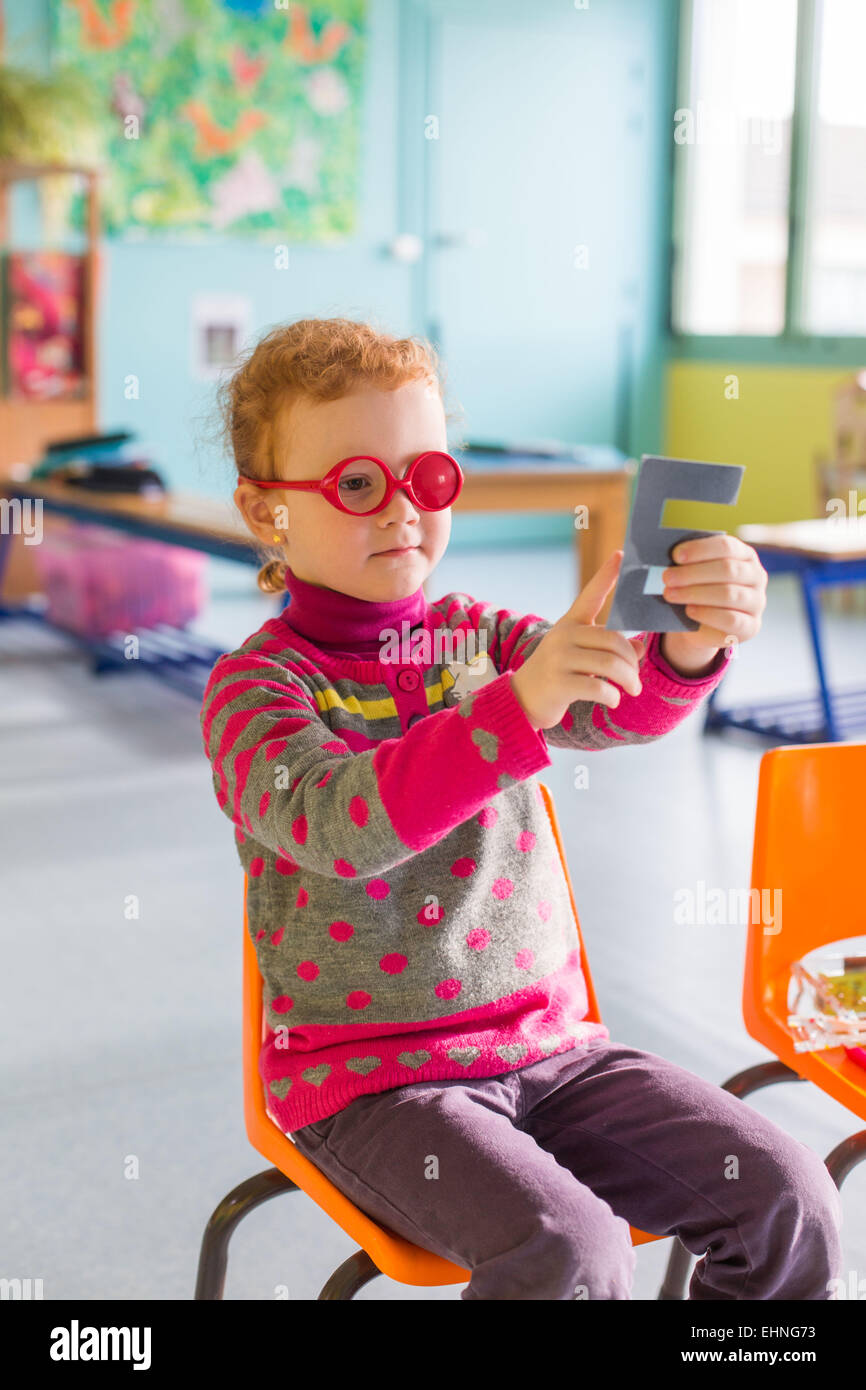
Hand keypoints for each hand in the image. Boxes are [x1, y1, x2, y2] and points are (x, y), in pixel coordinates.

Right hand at [510, 550, 645, 730]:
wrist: (522, 700)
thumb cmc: (558, 675)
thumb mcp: (582, 658)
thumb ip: (609, 650)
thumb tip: (640, 648)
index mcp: (569, 624)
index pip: (590, 594)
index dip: (606, 574)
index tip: (620, 554)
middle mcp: (564, 636)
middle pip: (614, 641)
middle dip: (632, 662)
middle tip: (636, 679)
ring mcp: (560, 659)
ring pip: (610, 665)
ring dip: (629, 680)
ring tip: (633, 690)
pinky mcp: (560, 683)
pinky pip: (600, 688)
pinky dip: (613, 696)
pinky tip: (613, 699)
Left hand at [661, 535, 767, 674]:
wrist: (702, 623)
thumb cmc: (698, 589)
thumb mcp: (694, 573)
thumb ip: (688, 564)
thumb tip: (671, 561)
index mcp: (744, 555)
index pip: (727, 546)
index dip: (700, 549)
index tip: (675, 556)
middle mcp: (756, 577)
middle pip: (727, 569)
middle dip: (693, 573)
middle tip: (667, 577)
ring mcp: (757, 602)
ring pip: (729, 594)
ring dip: (695, 593)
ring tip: (670, 594)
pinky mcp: (751, 627)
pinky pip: (731, 620)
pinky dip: (707, 614)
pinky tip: (689, 611)